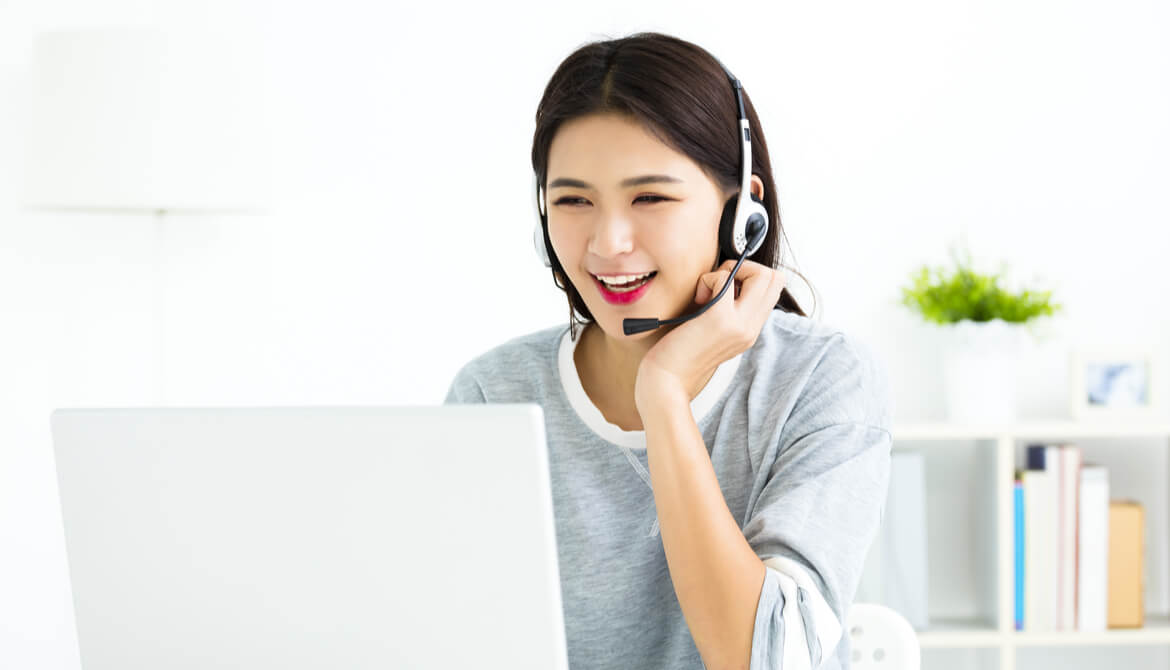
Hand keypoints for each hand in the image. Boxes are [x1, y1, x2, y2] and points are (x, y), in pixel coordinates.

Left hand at [634, 258, 786, 413]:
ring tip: (707, 292)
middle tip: (718, 285)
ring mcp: (739, 325)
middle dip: (746, 268)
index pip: (775, 287)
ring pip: (762, 274)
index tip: (725, 288)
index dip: (752, 276)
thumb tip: (727, 278)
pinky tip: (697, 298)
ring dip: (729, 271)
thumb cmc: (679, 353)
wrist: (666, 382)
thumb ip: (727, 310)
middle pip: (775, 277)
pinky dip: (709, 278)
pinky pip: (725, 278)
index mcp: (751, 330)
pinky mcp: (720, 320)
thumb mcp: (713, 331)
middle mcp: (751, 328)